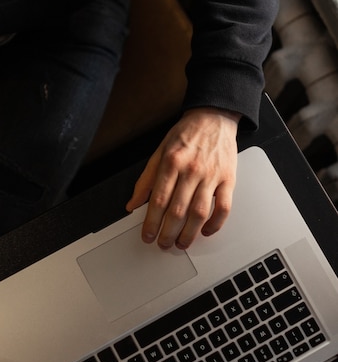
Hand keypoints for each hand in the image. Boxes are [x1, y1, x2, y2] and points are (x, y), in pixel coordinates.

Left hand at [125, 107, 239, 249]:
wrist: (213, 117)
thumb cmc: (185, 136)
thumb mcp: (158, 153)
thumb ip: (145, 181)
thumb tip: (133, 204)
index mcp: (171, 164)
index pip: (158, 200)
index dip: (151, 223)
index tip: (147, 236)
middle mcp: (191, 170)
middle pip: (178, 211)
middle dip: (168, 233)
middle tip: (163, 244)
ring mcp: (211, 176)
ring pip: (200, 213)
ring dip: (189, 233)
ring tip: (181, 244)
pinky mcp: (228, 179)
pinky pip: (224, 207)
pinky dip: (215, 223)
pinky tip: (206, 231)